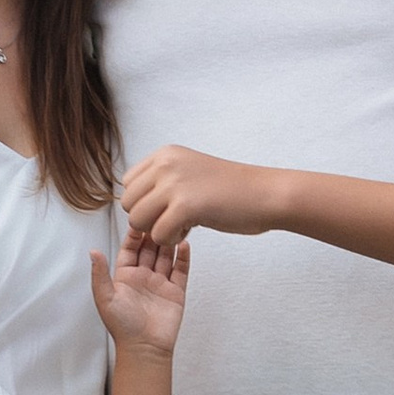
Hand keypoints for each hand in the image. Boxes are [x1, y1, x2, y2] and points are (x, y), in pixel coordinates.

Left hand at [90, 230, 188, 358]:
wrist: (144, 348)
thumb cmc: (123, 327)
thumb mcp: (105, 297)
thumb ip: (100, 274)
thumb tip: (92, 251)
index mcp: (125, 277)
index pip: (130, 249)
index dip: (134, 235)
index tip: (139, 218)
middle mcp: (143, 278)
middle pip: (149, 249)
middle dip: (153, 233)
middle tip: (159, 215)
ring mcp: (160, 284)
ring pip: (166, 256)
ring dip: (169, 241)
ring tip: (173, 224)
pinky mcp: (176, 292)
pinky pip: (181, 270)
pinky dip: (183, 256)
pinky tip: (185, 244)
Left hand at [120, 146, 275, 245]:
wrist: (265, 194)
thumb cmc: (232, 189)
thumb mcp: (190, 171)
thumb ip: (163, 181)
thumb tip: (137, 203)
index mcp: (165, 154)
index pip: (128, 183)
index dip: (144, 202)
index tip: (167, 207)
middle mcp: (165, 165)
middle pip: (128, 203)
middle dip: (147, 219)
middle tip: (174, 219)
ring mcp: (174, 184)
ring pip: (137, 220)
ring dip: (157, 230)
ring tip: (181, 225)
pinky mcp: (185, 206)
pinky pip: (157, 235)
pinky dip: (171, 240)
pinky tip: (190, 230)